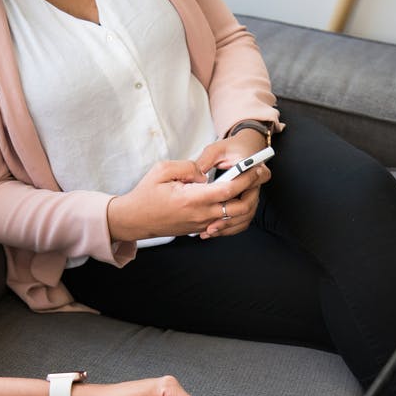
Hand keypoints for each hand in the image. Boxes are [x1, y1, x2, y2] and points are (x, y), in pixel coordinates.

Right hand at [107, 157, 267, 242]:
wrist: (135, 220)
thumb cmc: (146, 194)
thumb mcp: (163, 170)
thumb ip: (188, 167)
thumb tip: (205, 173)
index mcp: (192, 198)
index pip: (229, 190)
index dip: (246, 177)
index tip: (256, 167)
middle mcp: (200, 215)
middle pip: (239, 208)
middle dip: (253, 191)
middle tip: (259, 175)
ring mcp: (201, 224)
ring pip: (234, 219)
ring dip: (246, 202)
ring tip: (250, 185)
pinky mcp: (200, 229)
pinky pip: (224, 224)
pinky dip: (234, 213)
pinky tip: (234, 198)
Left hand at [195, 132, 271, 239]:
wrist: (243, 151)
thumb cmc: (230, 149)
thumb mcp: (216, 150)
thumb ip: (205, 161)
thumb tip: (195, 175)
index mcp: (253, 168)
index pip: (252, 183)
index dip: (236, 194)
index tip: (220, 206)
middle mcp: (256, 185)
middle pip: (247, 207)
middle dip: (229, 219)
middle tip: (211, 226)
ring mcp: (252, 197)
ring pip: (245, 217)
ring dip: (228, 227)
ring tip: (209, 232)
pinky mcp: (247, 204)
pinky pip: (242, 221)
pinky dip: (229, 228)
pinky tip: (212, 231)